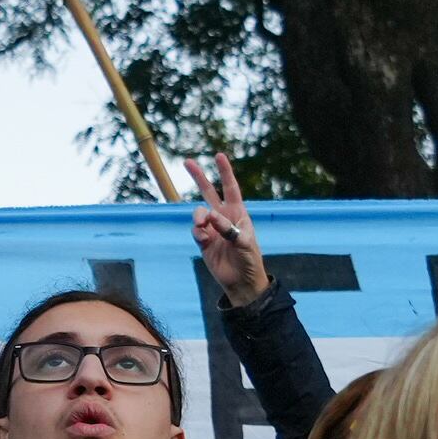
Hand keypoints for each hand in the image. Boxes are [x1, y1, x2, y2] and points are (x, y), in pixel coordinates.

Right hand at [188, 152, 270, 306]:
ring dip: (198, 217)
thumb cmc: (250, 261)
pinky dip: (198, 233)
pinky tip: (204, 241)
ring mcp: (212, 229)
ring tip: (203, 226)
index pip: (230, 188)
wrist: (241, 282)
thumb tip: (211, 217)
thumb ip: (229, 229)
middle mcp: (223, 218)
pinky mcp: (203, 242)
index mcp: (238, 213)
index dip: (225, 172)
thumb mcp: (245, 244)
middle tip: (187, 161)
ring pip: (198, 213)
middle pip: (208, 192)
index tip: (219, 156)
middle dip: (199, 177)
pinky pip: (195, 231)